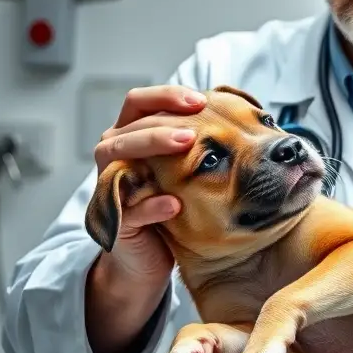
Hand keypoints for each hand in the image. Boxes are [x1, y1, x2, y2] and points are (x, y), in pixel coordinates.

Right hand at [92, 84, 207, 281]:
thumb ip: (197, 138)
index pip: (139, 101)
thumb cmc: (172, 202)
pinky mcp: (115, 220)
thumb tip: (241, 109)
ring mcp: (111, 186)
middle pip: (128, 128)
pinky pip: (129, 209)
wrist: (151, 256)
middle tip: (194, 131)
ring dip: (151, 147)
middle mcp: (114, 155)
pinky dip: (151, 205)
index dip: (167, 96)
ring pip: (117, 157)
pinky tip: (174, 204)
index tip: (201, 100)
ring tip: (184, 147)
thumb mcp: (183, 166)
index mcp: (130, 134)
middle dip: (162, 126)